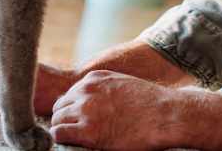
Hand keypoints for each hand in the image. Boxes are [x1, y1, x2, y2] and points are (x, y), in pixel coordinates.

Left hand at [50, 70, 221, 150]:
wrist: (164, 114)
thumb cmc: (148, 103)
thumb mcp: (121, 85)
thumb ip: (102, 90)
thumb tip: (87, 103)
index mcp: (94, 78)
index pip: (68, 94)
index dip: (71, 110)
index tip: (78, 121)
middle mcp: (86, 90)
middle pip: (59, 107)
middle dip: (65, 119)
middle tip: (75, 132)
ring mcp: (86, 109)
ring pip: (56, 120)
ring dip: (64, 130)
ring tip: (77, 139)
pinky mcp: (89, 130)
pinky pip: (59, 134)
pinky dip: (62, 140)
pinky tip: (75, 144)